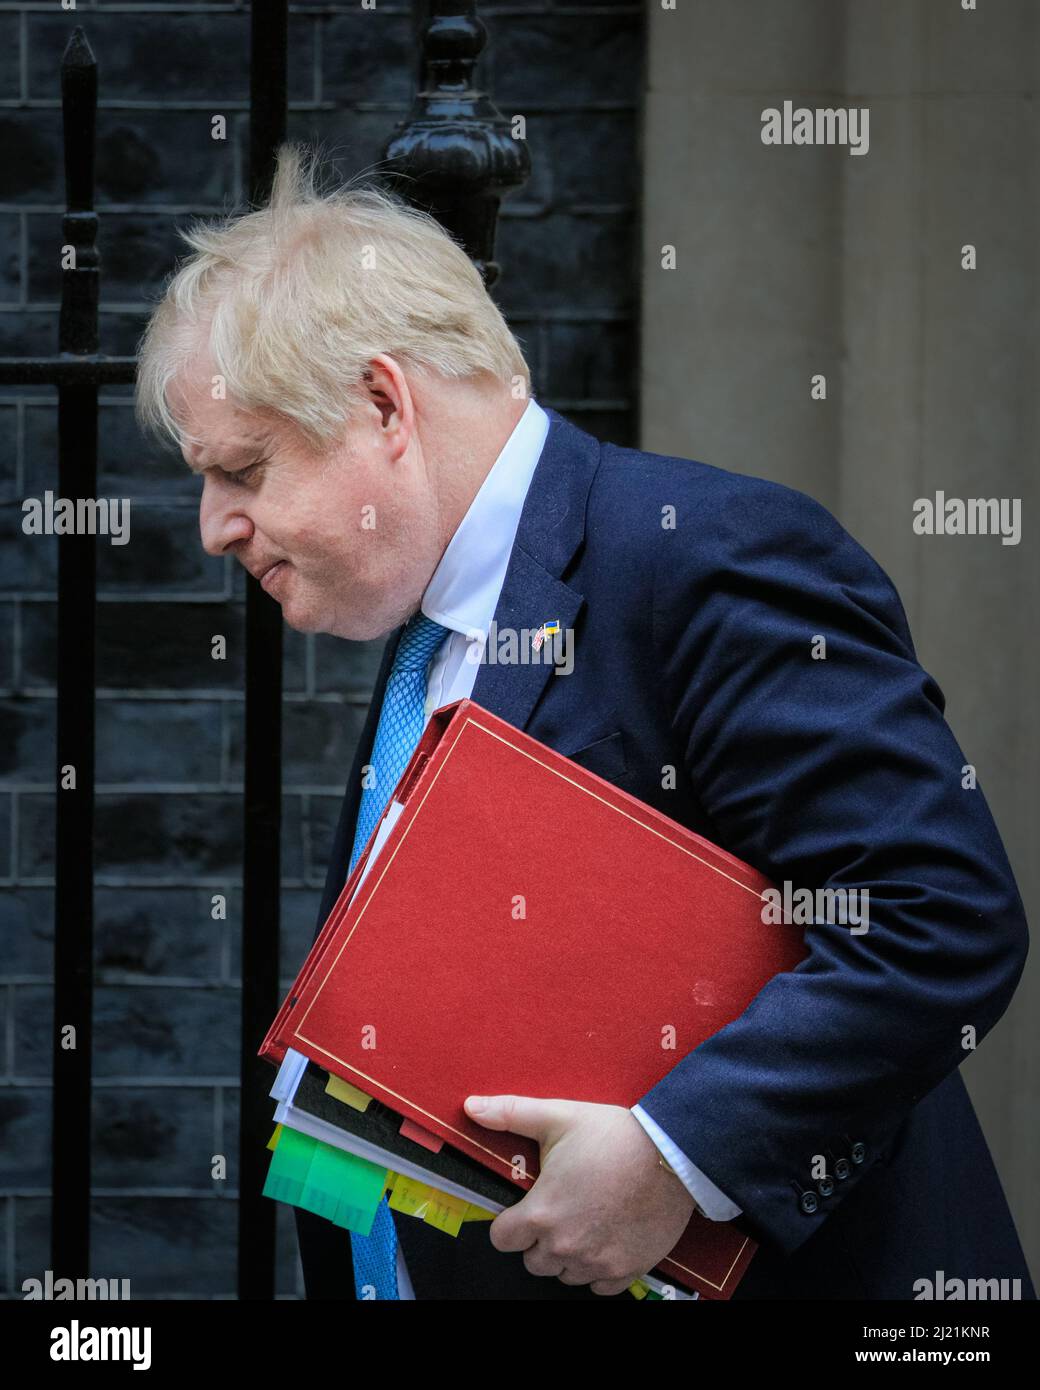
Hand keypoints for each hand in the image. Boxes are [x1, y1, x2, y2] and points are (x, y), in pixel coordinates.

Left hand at [463, 1093, 696, 1295]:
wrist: (672, 1154)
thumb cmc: (615, 1136)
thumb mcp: (558, 1116)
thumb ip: (510, 1113)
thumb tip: (472, 1107)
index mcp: (542, 1214)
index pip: (502, 1239)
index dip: (508, 1223)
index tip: (522, 1210)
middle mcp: (565, 1246)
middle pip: (532, 1261)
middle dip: (538, 1239)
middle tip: (559, 1209)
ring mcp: (596, 1262)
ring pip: (564, 1275)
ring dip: (567, 1254)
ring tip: (583, 1220)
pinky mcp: (626, 1270)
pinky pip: (598, 1286)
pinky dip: (598, 1269)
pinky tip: (605, 1239)